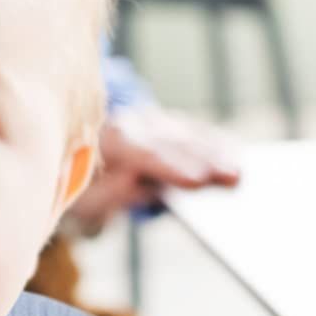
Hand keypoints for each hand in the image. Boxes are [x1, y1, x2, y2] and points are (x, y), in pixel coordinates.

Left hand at [67, 106, 240, 235]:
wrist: (73, 148)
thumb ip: (108, 193)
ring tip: (242, 173)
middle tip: (234, 177)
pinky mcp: (167, 124)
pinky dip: (216, 142)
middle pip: (174, 141)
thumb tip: (134, 185)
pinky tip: (238, 155)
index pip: (144, 153)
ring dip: (216, 151)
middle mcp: (132, 124)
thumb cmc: (81, 182)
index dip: (173, 166)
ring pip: (188, 133)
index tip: (199, 181)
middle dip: (205, 159)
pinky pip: (194, 131)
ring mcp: (152, 120)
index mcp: (108, 142)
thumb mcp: (83, 195)